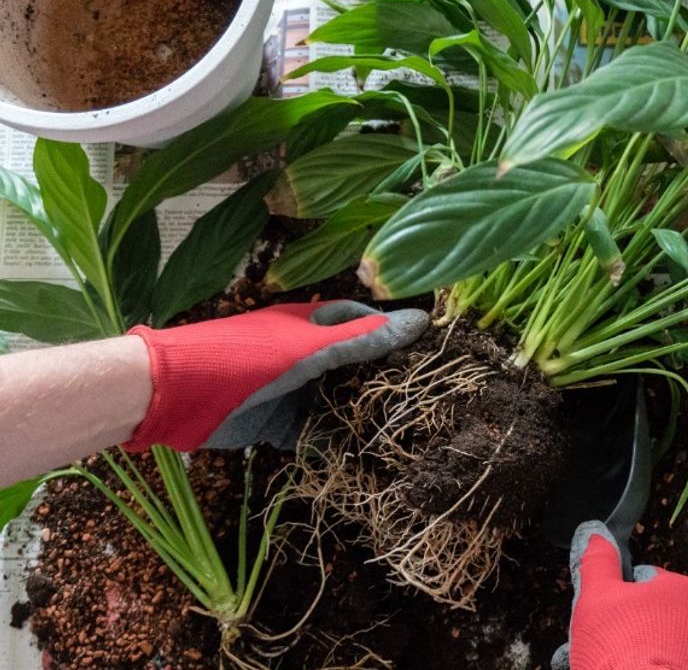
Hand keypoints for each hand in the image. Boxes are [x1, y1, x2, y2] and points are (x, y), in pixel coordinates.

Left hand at [126, 301, 428, 451]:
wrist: (172, 395)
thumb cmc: (242, 358)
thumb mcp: (309, 349)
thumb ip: (362, 340)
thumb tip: (420, 323)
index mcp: (309, 325)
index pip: (360, 321)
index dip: (389, 332)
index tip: (425, 351)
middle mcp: (301, 354)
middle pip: (350, 365)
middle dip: (380, 380)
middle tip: (422, 397)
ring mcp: (288, 390)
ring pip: (334, 400)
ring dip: (359, 414)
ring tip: (401, 430)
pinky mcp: (275, 424)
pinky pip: (312, 432)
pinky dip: (332, 442)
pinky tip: (360, 455)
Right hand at [553, 521, 687, 669]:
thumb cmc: (622, 647)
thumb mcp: (596, 597)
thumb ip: (596, 563)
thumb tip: (594, 533)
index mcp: (683, 590)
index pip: (643, 584)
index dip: (617, 602)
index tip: (604, 622)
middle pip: (653, 620)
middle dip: (628, 634)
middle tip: (604, 652)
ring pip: (662, 651)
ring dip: (639, 659)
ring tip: (613, 669)